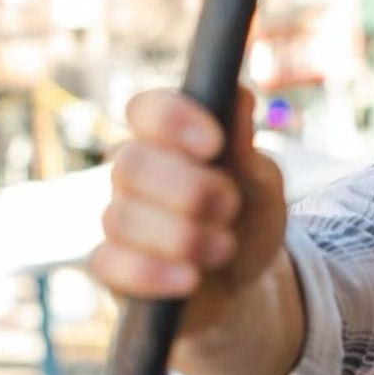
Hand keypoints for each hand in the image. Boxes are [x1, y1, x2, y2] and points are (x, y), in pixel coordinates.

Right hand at [90, 85, 287, 338]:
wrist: (246, 281)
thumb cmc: (249, 218)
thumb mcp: (262, 183)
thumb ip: (246, 145)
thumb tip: (240, 93)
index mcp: (169, 138)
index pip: (146, 109)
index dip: (172, 120)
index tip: (214, 144)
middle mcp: (134, 171)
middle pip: (131, 163)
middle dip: (189, 189)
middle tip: (230, 207)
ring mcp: (118, 218)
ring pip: (122, 216)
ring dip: (184, 236)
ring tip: (225, 248)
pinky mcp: (111, 266)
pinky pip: (111, 264)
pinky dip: (156, 272)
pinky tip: (191, 278)